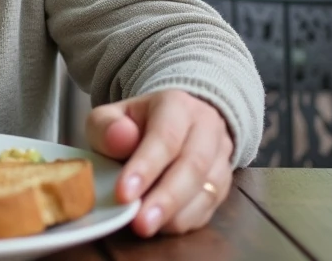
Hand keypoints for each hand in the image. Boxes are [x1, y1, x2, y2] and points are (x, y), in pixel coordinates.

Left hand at [85, 90, 233, 237]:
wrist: (168, 123)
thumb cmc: (133, 125)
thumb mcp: (109, 118)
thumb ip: (106, 126)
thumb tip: (121, 138)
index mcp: (176, 104)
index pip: (165, 136)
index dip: (146, 167)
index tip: (124, 193)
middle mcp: (206, 126)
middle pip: (194, 164)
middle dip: (166, 197)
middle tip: (140, 222)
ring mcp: (220, 154)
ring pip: (208, 188)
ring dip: (178, 213)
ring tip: (148, 226)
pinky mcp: (224, 181)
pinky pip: (211, 205)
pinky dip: (187, 219)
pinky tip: (163, 225)